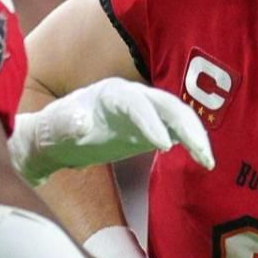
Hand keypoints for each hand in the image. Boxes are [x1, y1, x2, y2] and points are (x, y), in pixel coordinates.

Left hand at [12, 78, 213, 184]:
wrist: (54, 137)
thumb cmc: (50, 132)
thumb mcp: (50, 131)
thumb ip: (64, 126)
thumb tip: (82, 123)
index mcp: (107, 95)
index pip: (134, 103)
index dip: (149, 121)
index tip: (162, 145)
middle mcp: (130, 98)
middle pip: (165, 104)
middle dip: (186, 125)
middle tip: (200, 153)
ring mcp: (143, 113)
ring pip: (177, 117)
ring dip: (195, 136)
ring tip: (207, 162)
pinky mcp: (150, 129)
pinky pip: (177, 132)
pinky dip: (192, 143)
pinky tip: (203, 162)